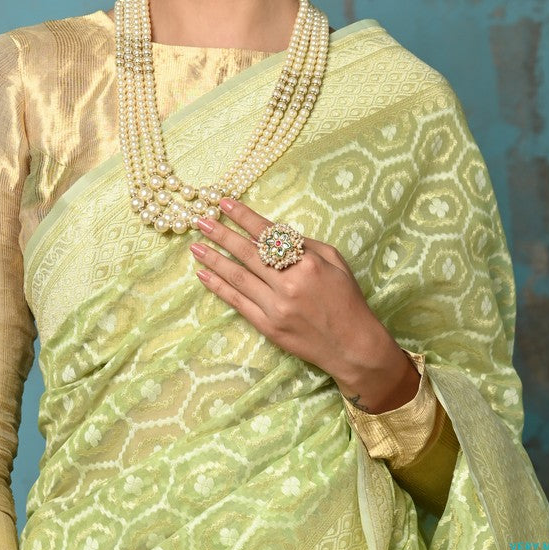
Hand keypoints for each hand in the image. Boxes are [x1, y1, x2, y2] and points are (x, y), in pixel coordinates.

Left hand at [189, 197, 419, 412]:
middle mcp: (289, 284)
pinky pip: (238, 303)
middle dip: (222, 234)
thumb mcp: (336, 263)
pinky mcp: (268, 327)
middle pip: (248, 254)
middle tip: (201, 221)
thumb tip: (275, 233)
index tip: (224, 203)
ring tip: (196, 246)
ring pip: (238, 277)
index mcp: (308, 264)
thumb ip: (306, 245)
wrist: (352, 346)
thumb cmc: (347, 301)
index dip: (244, 217)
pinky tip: (204, 276)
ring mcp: (276, 307)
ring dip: (214, 260)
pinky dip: (219, 288)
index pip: (269, 235)